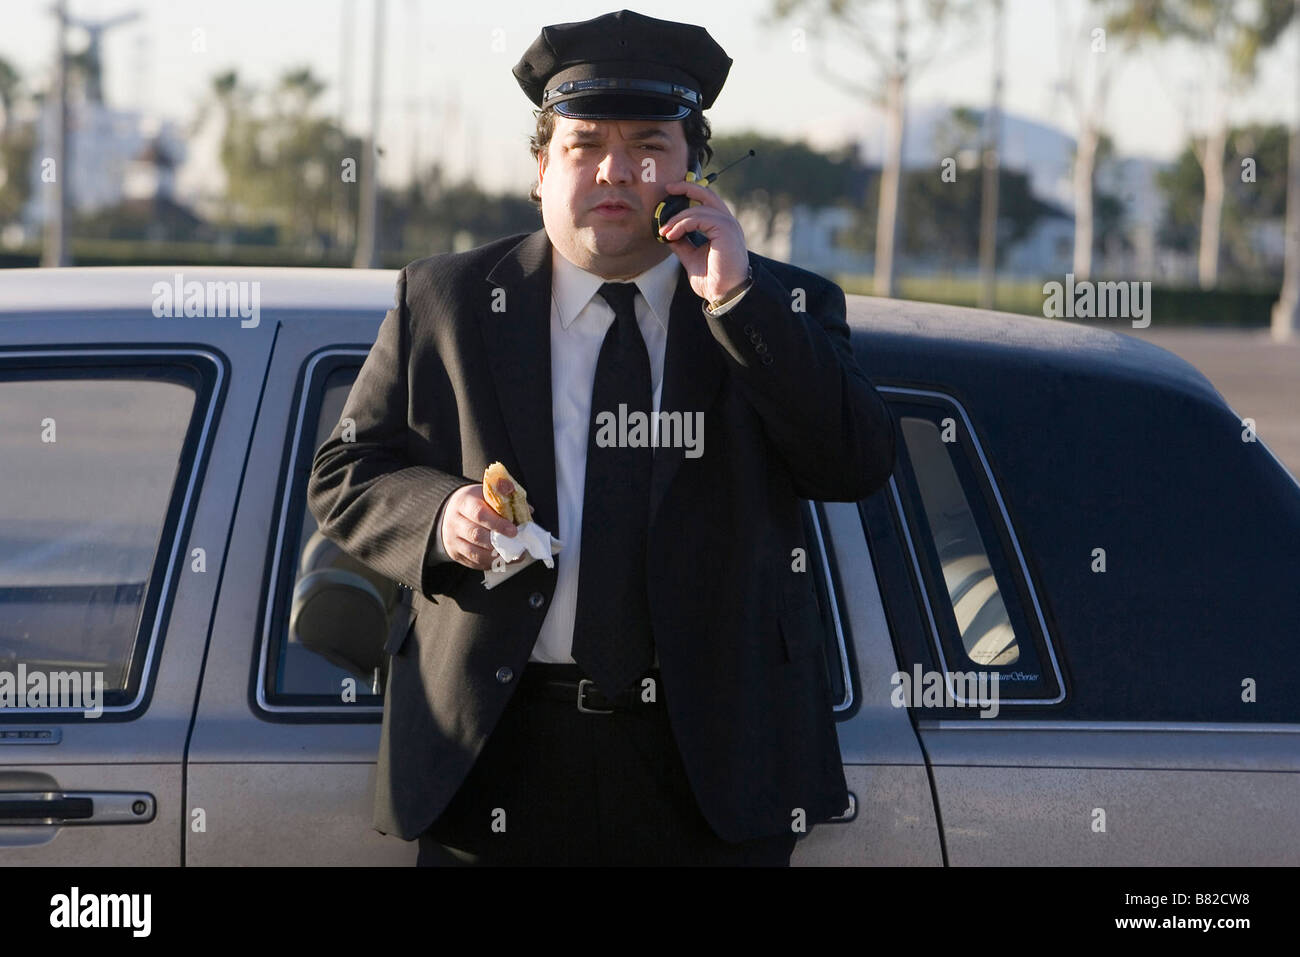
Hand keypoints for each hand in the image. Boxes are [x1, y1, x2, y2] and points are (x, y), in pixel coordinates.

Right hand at [439, 482, 532, 569]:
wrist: (452, 510)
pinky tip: (504, 559)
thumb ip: (507, 500)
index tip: (514, 531)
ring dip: (497, 556)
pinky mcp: (455, 553)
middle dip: (499, 542)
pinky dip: (491, 563)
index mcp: (464, 502)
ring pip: (475, 552)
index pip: (479, 514)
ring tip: (513, 553)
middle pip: (476, 535)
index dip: (498, 524)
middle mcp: (455, 521)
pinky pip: (475, 562)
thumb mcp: (488, 494)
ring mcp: (453, 539)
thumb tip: (528, 511)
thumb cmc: (476, 502)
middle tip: (516, 544)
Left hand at [656, 179, 749, 303]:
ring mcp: (728, 224)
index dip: (690, 195)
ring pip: (698, 209)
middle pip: (707, 194)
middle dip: (686, 188)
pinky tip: (671, 235)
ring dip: (677, 219)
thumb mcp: (692, 257)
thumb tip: (668, 234)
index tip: (671, 194)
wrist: (725, 295)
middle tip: (668, 189)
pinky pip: (698, 218)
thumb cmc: (714, 280)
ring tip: (664, 232)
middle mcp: (727, 222)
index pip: (707, 202)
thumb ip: (683, 243)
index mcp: (722, 227)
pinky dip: (681, 224)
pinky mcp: (725, 229)